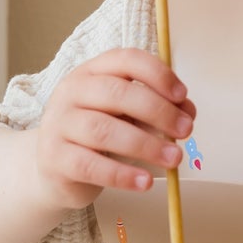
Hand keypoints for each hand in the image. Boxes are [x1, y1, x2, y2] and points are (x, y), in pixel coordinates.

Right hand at [34, 49, 195, 208]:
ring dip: (146, 145)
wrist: (55, 169)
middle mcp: (71, 92)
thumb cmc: (96, 137)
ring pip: (104, 131)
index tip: (182, 96)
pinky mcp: (55, 159)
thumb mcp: (126, 116)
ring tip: (174, 159)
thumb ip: (156, 110)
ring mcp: (59, 125)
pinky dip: (123, 175)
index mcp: (92, 72)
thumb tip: (188, 112)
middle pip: (117, 93)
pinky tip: (145, 182)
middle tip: (185, 130)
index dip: (157, 75)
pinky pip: (92, 166)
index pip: (125, 60)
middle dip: (158, 111)